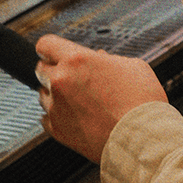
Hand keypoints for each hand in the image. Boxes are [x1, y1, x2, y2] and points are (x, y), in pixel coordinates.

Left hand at [35, 33, 167, 162]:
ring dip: (57, 95)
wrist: (142, 138)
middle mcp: (61, 81)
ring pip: (43, 94)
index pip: (45, 44)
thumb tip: (100, 58)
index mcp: (77, 60)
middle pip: (40, 68)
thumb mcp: (133, 65)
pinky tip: (77, 117)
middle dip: (54, 71)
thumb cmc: (141, 103)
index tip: (55, 53)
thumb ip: (109, 59)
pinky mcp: (57, 129)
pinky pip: (47, 118)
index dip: (51, 49)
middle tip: (73, 78)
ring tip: (81, 102)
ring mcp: (56, 106)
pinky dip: (58, 117)